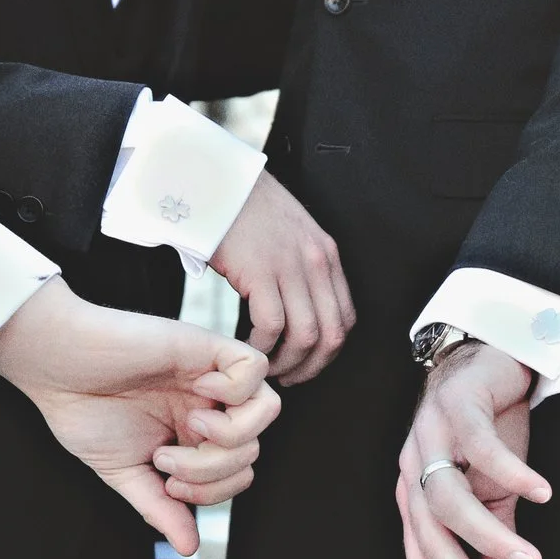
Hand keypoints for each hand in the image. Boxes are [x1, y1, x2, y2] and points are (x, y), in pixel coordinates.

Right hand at [0, 280, 281, 555]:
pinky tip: (197, 388)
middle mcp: (210, 406)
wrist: (55, 366)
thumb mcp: (126, 473)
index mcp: (194, 435)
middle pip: (253, 449)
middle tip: (165, 458)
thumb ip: (160, 508)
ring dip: (230, 434)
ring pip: (268, 410)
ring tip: (189, 428)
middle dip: (212, 469)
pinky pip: (256, 367)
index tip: (168, 485)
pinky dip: (235, 388)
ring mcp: (212, 376)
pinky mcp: (207, 345)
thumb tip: (189, 549)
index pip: (239, 473)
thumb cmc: (83, 411)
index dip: (214, 491)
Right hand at [213, 171, 355, 384]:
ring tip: (265, 368)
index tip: (307, 363)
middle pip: (331, 334)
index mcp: (325, 256)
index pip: (345, 317)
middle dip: (311, 366)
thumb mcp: (288, 235)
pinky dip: (261, 346)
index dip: (328, 351)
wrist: (214, 180)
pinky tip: (247, 348)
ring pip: (305, 335)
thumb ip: (298, 268)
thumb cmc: (243, 209)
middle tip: (288, 378)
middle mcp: (316, 262)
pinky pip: (272, 326)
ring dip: (286, 362)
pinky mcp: (261, 272)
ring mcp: (291, 267)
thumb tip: (294, 308)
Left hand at [395, 342, 549, 558]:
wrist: (494, 359)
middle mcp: (412, 469)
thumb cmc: (490, 432)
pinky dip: (511, 473)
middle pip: (430, 537)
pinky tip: (542, 495)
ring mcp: (429, 435)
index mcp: (415, 497)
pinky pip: (480, 446)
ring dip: (489, 537)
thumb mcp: (495, 497)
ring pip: (448, 499)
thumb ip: (496, 546)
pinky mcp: (456, 405)